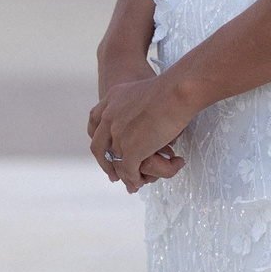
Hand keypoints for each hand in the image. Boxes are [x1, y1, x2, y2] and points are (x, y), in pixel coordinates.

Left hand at [89, 71, 195, 193]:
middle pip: (99, 146)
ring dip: (123, 175)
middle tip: (113, 175)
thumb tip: (143, 114)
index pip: (94, 121)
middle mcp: (109, 117)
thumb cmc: (170, 88)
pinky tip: (139, 183)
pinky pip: (128, 170)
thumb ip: (135, 104)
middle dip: (105, 163)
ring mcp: (118, 134)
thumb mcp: (141, 91)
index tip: (105, 150)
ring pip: (116, 161)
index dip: (99, 138)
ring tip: (132, 182)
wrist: (176, 92)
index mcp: (111, 99)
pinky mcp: (131, 149)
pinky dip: (133, 179)